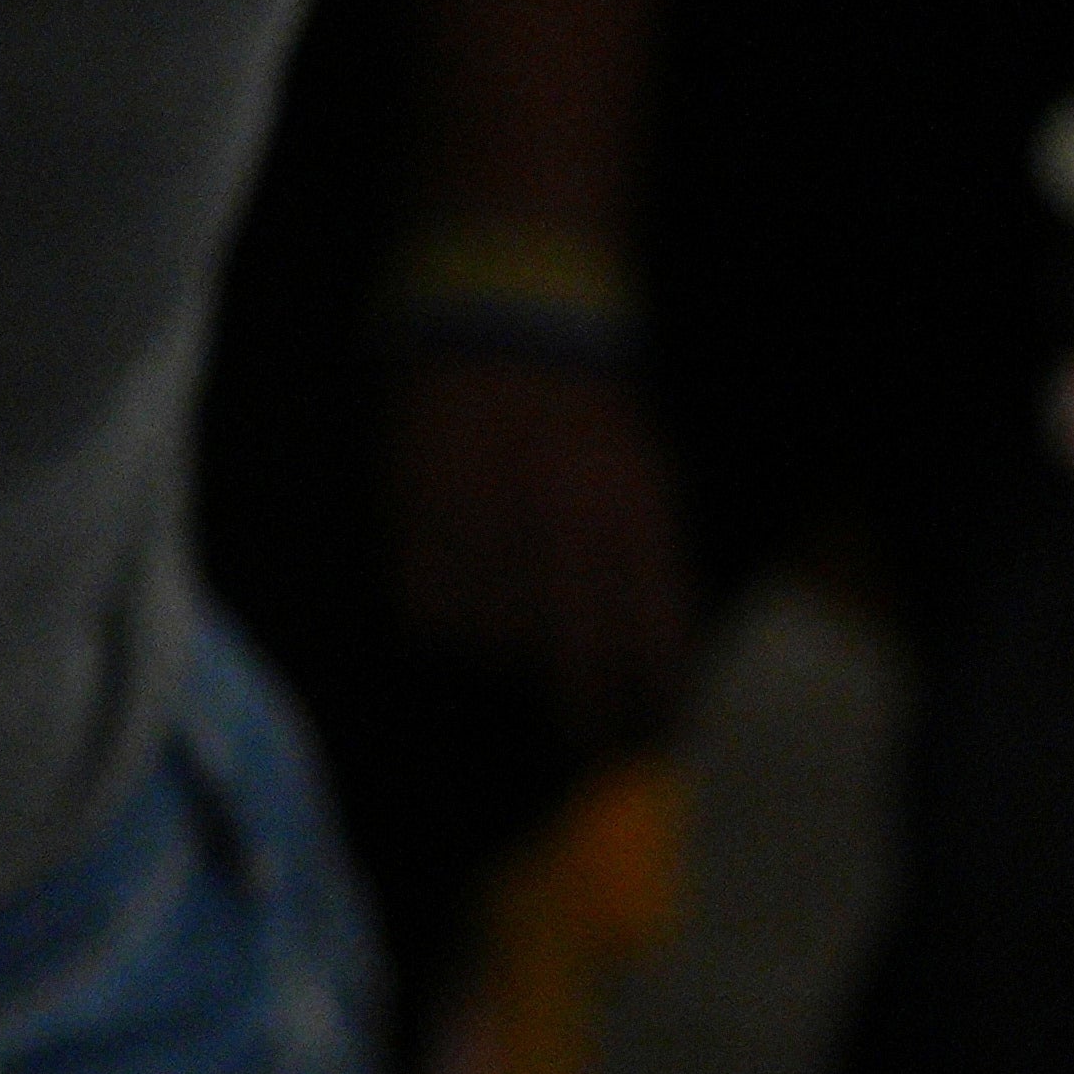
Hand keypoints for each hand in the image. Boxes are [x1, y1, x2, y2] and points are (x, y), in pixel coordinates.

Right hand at [385, 347, 697, 746]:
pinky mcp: (420, 513)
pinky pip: (428, 610)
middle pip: (574, 666)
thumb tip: (653, 673)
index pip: (653, 651)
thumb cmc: (588, 413)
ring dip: (505, 661)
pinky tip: (457, 609)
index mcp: (634, 522)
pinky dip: (442, 626)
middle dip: (580, 723)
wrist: (507, 324)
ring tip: (509, 643)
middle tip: (579, 749)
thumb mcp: (648, 484)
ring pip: (494, 644)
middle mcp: (564, 530)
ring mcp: (488, 523)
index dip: (652, 712)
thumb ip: (652, 573)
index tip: (646, 740)